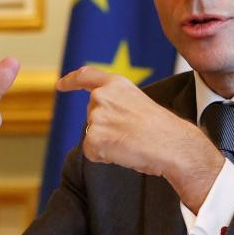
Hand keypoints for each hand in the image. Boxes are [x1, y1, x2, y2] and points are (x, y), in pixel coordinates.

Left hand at [56, 67, 222, 211]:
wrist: (173, 145)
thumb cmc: (162, 129)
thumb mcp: (137, 103)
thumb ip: (116, 103)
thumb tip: (99, 120)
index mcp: (115, 84)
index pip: (85, 76)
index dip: (71, 81)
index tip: (60, 85)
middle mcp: (101, 97)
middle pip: (91, 117)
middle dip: (106, 128)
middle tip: (131, 134)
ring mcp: (96, 117)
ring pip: (92, 136)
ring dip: (107, 144)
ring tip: (131, 142)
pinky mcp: (93, 139)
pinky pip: (92, 152)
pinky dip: (104, 157)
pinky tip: (123, 152)